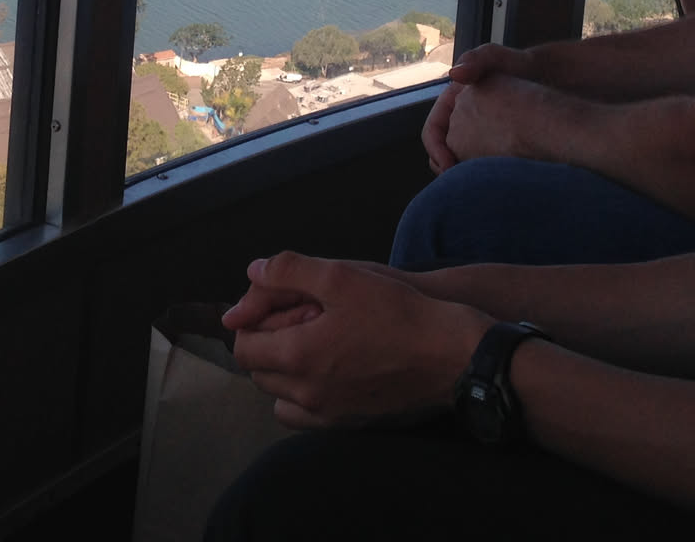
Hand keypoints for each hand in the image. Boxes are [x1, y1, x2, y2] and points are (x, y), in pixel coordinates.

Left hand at [226, 253, 489, 427]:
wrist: (451, 356)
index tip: (270, 301)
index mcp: (298, 356)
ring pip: (280, 397)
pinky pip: (307, 415)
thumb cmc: (398, 312)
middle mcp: (306, 394)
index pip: (243, 346)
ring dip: (283, 370)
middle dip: (266, 342)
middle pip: (258, 372)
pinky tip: (328, 368)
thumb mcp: (342, 275)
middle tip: (295, 315)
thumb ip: (289, 270)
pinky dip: (304, 394)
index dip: (250, 319)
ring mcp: (328, 414)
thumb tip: (253, 272)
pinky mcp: (350, 423)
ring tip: (309, 341)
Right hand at [423, 44, 532, 172]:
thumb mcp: (496, 58)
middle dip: (446, 167)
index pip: (433, 130)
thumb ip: (476, 60)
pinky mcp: (493, 142)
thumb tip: (453, 74)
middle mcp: (460, 117)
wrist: (549, 78)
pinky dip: (479, 173)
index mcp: (451, 100)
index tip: (448, 166)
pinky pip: (478, 163)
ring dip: (462, 173)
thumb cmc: (521, 65)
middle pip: (443, 149)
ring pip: (460, 159)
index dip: (436, 149)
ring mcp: (477, 131)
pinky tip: (492, 179)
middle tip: (459, 183)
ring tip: (475, 184)